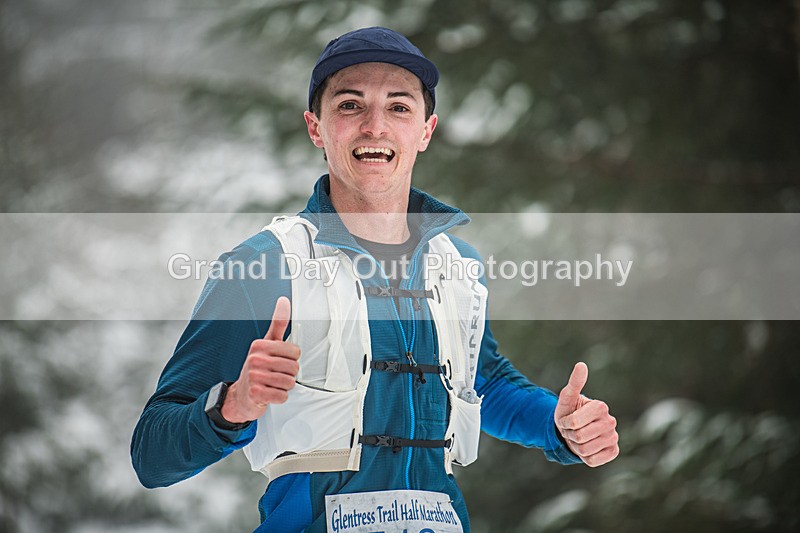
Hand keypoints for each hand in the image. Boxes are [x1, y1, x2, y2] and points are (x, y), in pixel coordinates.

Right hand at [221, 297, 299, 423]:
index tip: (281, 360)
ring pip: (289, 382)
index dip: (292, 359)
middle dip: (289, 374)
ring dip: (285, 386)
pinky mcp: (256, 393)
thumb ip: (278, 323)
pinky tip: (270, 393)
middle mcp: (255, 359)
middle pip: (294, 368)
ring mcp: (255, 376)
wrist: (241, 395)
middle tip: (277, 374)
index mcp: (259, 345)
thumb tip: (284, 301)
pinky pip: (282, 396)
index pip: (295, 351)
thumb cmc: (257, 368)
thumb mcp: (267, 344)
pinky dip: (280, 397)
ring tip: (273, 384)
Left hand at [554, 362, 618, 466]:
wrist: (572, 430)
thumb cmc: (568, 411)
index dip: (566, 423)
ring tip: (577, 438)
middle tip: (571, 429)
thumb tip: (581, 365)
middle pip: (580, 436)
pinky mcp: (613, 452)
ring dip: (575, 446)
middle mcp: (611, 421)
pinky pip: (592, 461)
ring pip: (585, 450)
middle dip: (569, 434)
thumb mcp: (567, 398)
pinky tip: (586, 447)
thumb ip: (574, 382)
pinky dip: (584, 457)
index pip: (576, 422)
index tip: (568, 419)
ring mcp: (613, 437)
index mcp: (601, 406)